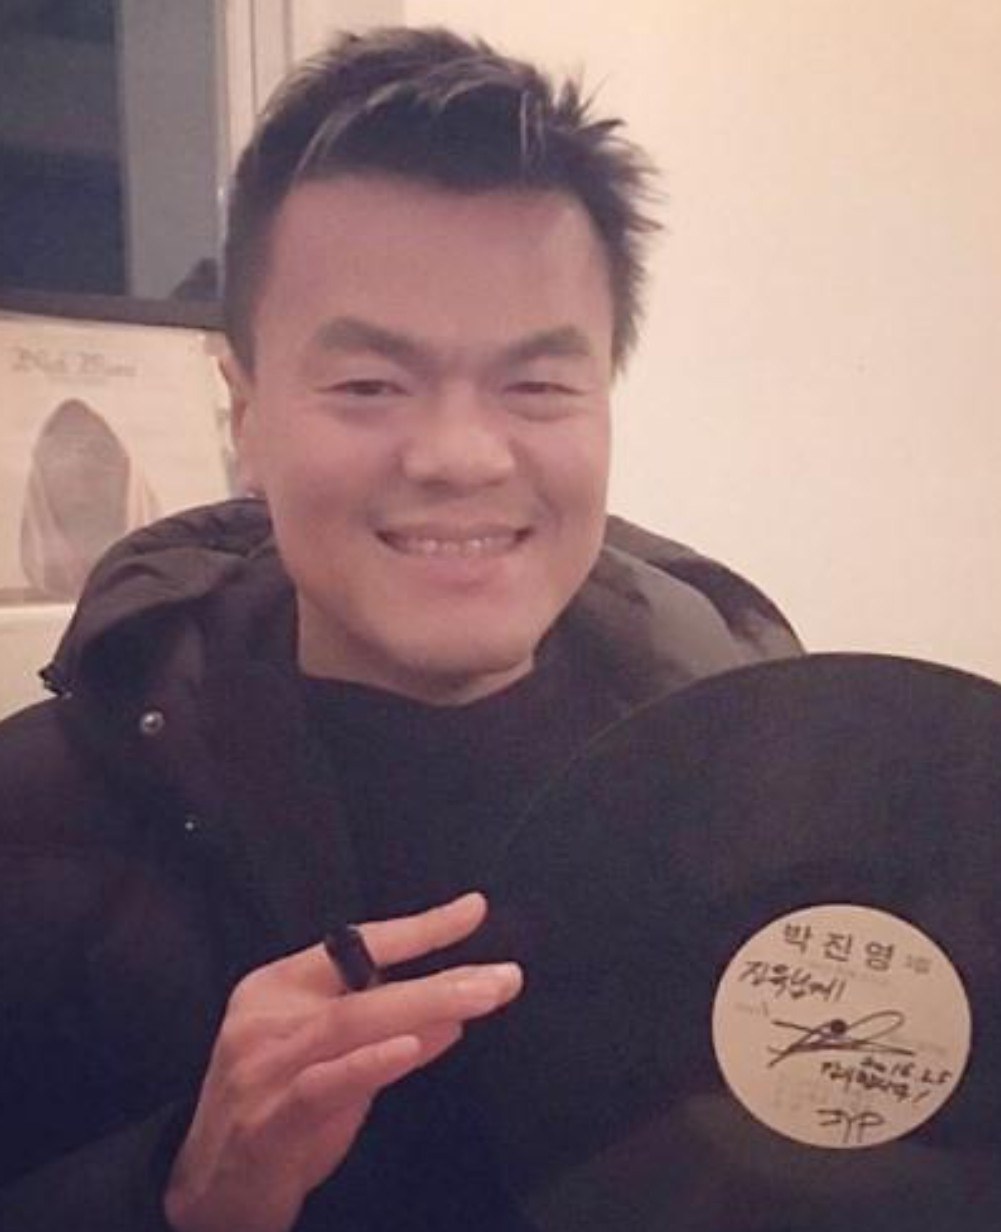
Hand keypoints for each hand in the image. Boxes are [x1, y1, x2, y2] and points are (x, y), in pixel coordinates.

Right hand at [164, 892, 520, 1231]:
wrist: (210, 1194)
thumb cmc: (277, 1116)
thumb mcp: (336, 1063)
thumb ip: (388, 1034)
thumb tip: (454, 1013)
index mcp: (277, 986)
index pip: (356, 943)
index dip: (420, 928)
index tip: (474, 910)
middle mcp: (265, 1016)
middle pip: (361, 984)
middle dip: (440, 977)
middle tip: (502, 977)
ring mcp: (261, 1066)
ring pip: (350, 1023)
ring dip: (423, 1007)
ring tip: (480, 999)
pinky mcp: (266, 1120)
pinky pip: (322, 1084)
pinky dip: (369, 1063)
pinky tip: (410, 1047)